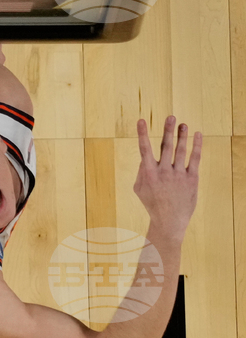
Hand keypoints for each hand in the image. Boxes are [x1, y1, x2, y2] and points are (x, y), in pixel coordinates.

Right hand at [133, 116, 201, 241]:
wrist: (169, 220)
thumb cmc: (152, 204)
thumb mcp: (139, 189)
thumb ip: (140, 172)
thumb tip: (144, 157)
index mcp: (148, 174)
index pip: (144, 149)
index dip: (142, 134)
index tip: (141, 121)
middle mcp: (163, 172)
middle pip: (165, 146)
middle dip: (168, 130)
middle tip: (171, 117)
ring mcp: (178, 175)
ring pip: (181, 150)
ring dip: (182, 136)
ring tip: (183, 124)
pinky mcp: (192, 179)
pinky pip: (195, 159)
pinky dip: (196, 145)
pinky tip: (197, 135)